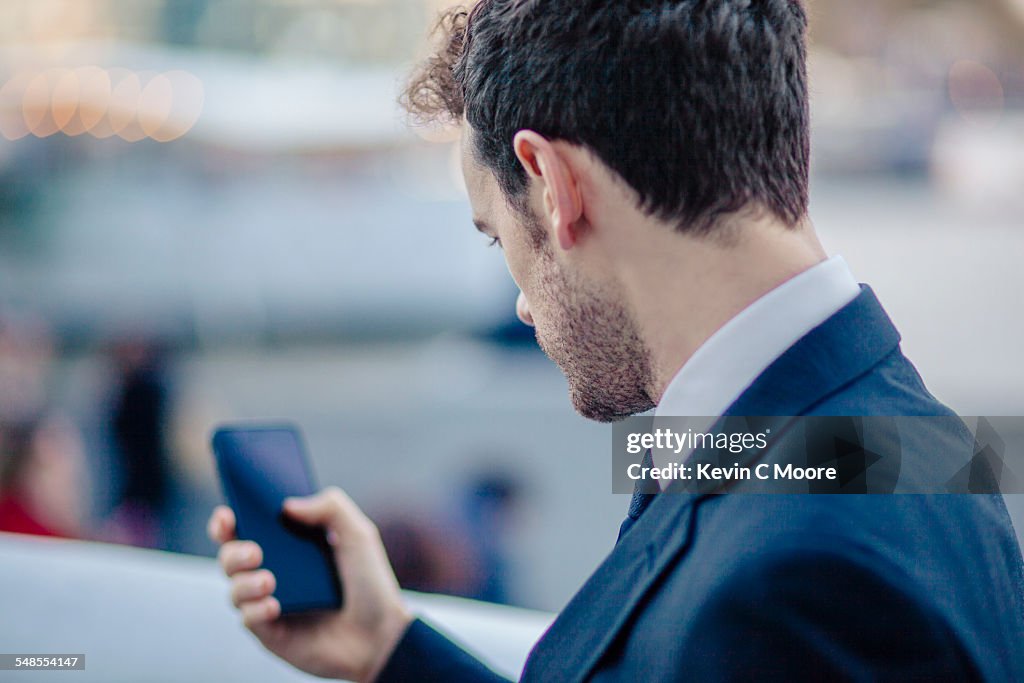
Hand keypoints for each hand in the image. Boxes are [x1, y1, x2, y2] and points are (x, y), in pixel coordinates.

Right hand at [207, 487, 413, 681]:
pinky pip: (248, 619)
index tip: (227, 514)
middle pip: (230, 558)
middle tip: (254, 551)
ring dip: (244, 582)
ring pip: (234, 590)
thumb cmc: (370, 583)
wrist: (381, 633)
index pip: (246, 529)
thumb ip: (330, 507)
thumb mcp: (358, 535)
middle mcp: (272, 572)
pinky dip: (256, 610)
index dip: (228, 520)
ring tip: (269, 580)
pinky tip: (274, 605)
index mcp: (287, 546)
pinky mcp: (271, 634)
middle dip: (232, 551)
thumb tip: (287, 505)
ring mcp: (269, 603)